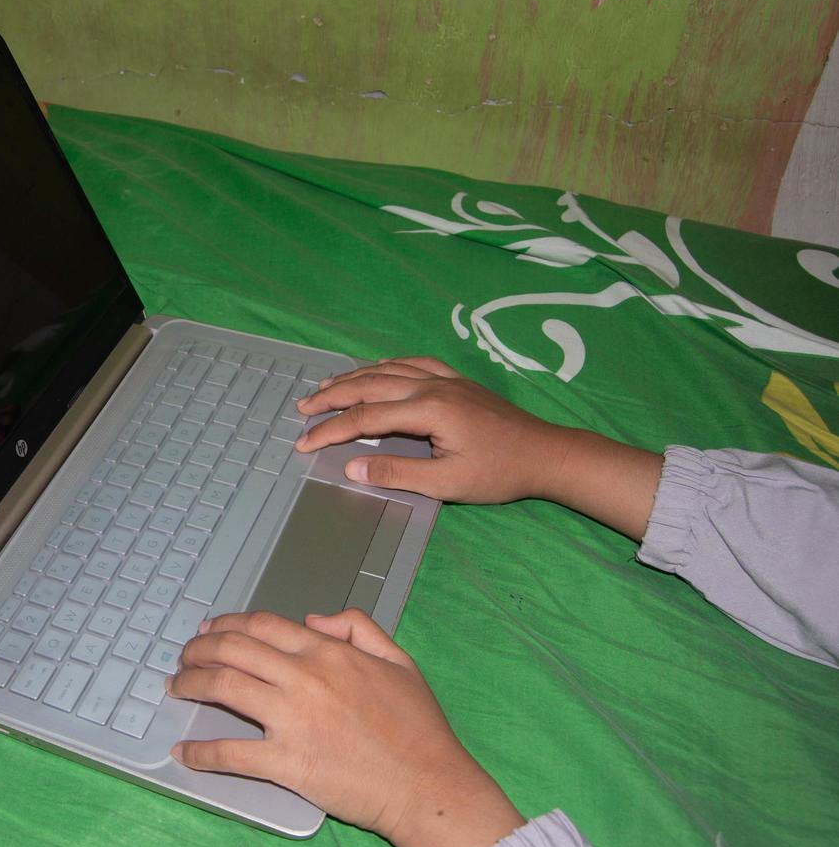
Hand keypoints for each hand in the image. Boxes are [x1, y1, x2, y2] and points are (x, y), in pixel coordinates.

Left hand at [169, 610, 522, 846]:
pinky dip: (201, 752)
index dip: (228, 624)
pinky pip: (231, 753)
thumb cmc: (419, 728)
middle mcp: (305, 678)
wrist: (429, 786)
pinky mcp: (287, 763)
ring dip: (191, 684)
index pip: (262, 626)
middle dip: (199, 649)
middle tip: (184, 657)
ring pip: (224, 688)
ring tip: (177, 687)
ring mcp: (292, 719)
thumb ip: (358, 627)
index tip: (210, 630)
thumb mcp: (399, 660)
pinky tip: (184, 752)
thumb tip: (314, 620)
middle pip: (233, 649)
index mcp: (329, 652)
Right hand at [294, 356, 661, 538]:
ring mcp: (445, 378)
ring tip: (325, 387)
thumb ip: (398, 474)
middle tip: (302, 408)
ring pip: (387, 369)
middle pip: (370, 384)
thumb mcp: (447, 483)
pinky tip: (375, 370)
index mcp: (428, 409)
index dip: (330, 430)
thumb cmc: (498, 472)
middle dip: (332, 396)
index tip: (303, 444)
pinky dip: (383, 366)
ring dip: (353, 377)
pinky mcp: (455, 380)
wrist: (545, 452)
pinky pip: (410, 363)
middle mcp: (431, 385)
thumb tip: (352, 468)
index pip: (365, 416)